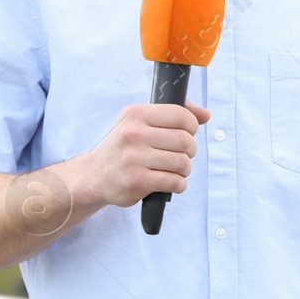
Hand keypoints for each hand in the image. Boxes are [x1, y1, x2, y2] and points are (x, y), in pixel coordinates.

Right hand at [82, 99, 210, 206]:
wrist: (94, 176)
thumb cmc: (123, 147)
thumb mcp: (140, 122)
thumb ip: (174, 114)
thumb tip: (205, 114)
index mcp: (136, 114)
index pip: (181, 115)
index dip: (192, 126)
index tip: (186, 133)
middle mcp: (133, 134)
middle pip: (185, 141)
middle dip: (190, 150)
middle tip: (180, 154)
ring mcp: (134, 158)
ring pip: (183, 163)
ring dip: (185, 169)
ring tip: (174, 169)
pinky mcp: (137, 181)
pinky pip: (175, 182)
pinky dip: (179, 184)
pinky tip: (169, 182)